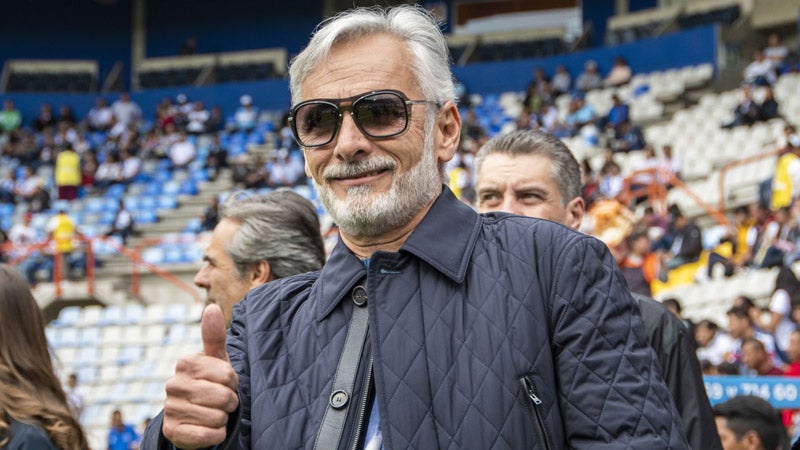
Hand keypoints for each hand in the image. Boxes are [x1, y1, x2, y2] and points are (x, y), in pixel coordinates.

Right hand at [162, 304, 238, 448]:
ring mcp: (170, 409)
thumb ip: (214, 336)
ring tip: (214, 413)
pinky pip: (209, 435)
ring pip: (217, 417)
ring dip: (222, 418)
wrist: (195, 417)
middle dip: (229, 402)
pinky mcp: (173, 432)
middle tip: (222, 401)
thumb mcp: (216, 360)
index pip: (227, 375)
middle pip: (223, 397)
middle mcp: (173, 385)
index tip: (225, 383)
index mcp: (185, 363)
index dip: (233, 382)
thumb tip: (212, 307)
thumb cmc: (211, 382)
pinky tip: (208, 428)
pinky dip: (216, 434)